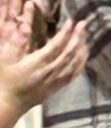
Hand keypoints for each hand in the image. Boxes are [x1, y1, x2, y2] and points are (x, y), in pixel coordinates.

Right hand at [0, 0, 90, 118]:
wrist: (7, 105)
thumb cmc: (4, 81)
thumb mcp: (5, 61)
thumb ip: (16, 44)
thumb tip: (24, 28)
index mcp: (36, 64)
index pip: (56, 45)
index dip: (65, 33)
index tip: (71, 22)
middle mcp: (48, 72)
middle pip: (68, 53)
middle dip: (77, 37)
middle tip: (84, 24)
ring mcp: (53, 82)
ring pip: (73, 64)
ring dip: (81, 49)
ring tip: (85, 37)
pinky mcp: (55, 89)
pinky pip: (72, 76)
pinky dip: (80, 64)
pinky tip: (83, 57)